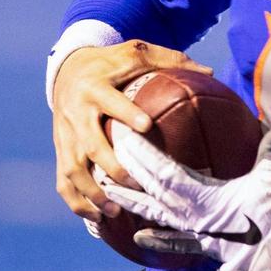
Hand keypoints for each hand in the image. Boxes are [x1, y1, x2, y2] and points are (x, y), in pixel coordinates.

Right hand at [52, 39, 211, 220]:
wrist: (68, 69)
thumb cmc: (112, 63)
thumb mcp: (136, 52)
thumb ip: (170, 60)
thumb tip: (209, 71)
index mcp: (94, 87)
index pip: (110, 101)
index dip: (126, 114)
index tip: (148, 127)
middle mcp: (75, 113)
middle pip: (89, 144)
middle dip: (111, 167)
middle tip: (137, 184)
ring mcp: (65, 135)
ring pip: (72, 169)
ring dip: (92, 192)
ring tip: (115, 210)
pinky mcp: (61, 150)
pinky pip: (63, 181)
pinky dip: (77, 202)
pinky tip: (98, 218)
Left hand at [101, 122, 270, 270]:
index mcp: (205, 199)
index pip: (165, 174)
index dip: (144, 157)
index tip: (126, 139)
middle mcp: (193, 218)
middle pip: (153, 192)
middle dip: (130, 171)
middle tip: (108, 152)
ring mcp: (197, 234)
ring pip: (157, 215)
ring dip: (132, 202)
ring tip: (108, 192)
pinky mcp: (206, 247)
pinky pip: (174, 242)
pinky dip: (156, 238)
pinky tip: (138, 236)